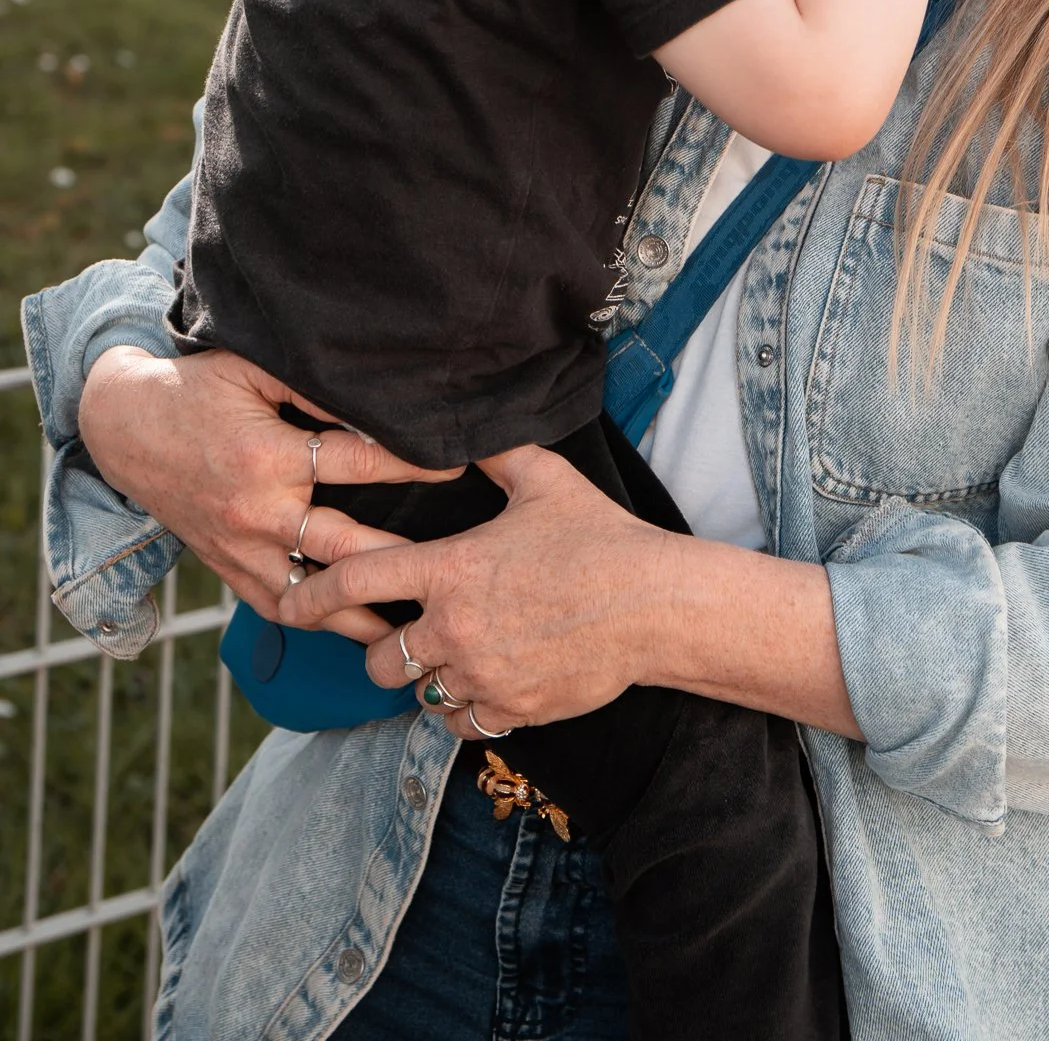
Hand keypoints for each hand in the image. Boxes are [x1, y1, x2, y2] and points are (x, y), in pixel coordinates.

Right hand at [79, 344, 460, 642]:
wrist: (125, 427)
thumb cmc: (198, 388)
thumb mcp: (253, 369)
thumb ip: (314, 389)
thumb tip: (376, 400)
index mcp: (269, 458)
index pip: (359, 463)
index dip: (414, 465)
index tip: (459, 465)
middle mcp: (257, 511)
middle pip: (345, 547)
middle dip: (402, 560)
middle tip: (453, 570)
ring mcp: (240, 548)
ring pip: (313, 595)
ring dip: (363, 612)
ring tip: (416, 626)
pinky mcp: (227, 568)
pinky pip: (278, 606)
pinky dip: (317, 621)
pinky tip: (358, 627)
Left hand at [277, 444, 666, 733]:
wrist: (654, 605)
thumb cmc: (601, 538)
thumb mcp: (546, 480)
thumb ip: (495, 455)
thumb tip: (467, 429)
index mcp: (451, 568)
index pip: (354, 581)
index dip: (311, 592)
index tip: (290, 601)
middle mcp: (454, 626)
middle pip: (377, 657)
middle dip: (382, 648)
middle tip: (407, 634)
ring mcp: (480, 673)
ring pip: (419, 692)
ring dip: (428, 677)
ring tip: (459, 654)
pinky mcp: (510, 711)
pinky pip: (459, 723)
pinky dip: (462, 708)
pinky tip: (485, 683)